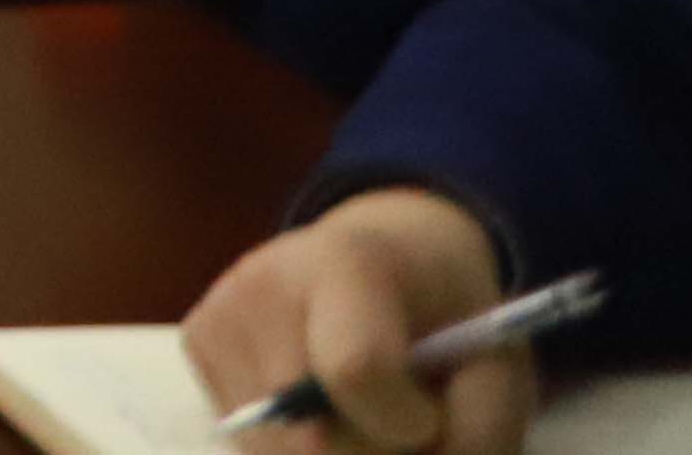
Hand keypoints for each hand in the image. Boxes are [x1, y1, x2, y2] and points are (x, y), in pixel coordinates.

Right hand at [186, 190, 522, 452]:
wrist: (381, 256)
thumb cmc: (442, 315)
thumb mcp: (496, 365)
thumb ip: (476, 430)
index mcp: (346, 263)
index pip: (355, 369)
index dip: (404, 424)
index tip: (429, 419)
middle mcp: (262, 280)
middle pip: (307, 431)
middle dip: (367, 452)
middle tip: (397, 427)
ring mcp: (218, 313)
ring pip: (272, 449)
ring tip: (359, 416)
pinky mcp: (195, 343)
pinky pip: (247, 439)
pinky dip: (293, 447)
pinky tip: (319, 410)